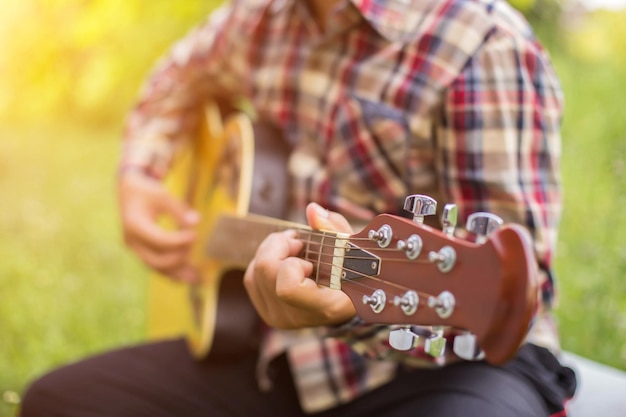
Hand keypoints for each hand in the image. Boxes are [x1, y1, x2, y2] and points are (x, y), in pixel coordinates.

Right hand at [118, 173, 199, 282]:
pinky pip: (157, 267)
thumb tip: (196, 222)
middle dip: (179, 258)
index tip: (196, 235)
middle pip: (157, 260)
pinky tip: (190, 277)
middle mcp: (132, 241)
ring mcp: (136, 249)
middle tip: (195, 245)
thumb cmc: (147, 192)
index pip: (160, 240)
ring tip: (200, 278)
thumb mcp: (162, 194)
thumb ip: (178, 209)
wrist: (129, 193)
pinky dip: (173, 273)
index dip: (179, 241)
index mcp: (134, 225)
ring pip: (157, 268)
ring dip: (178, 273)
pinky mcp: (142, 252)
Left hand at [243, 203, 356, 328]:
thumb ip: (333, 229)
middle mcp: (299, 317)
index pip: (287, 288)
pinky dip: (264, 262)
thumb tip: (312, 210)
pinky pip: (251, 279)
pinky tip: (284, 260)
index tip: (309, 259)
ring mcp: (281, 319)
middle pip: (264, 271)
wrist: (348, 300)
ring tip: (294, 249)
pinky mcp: (268, 313)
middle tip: (299, 242)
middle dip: (279, 245)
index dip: (292, 264)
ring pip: (254, 273)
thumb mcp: (351, 248)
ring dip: (272, 252)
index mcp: (324, 306)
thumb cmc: (353, 271)